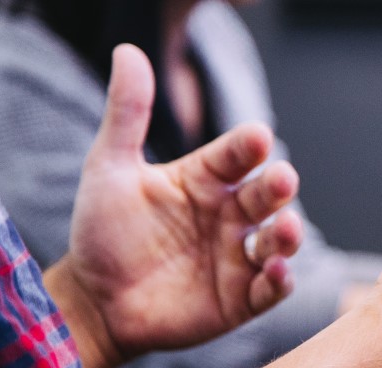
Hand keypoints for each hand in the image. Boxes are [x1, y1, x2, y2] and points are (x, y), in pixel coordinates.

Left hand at [45, 45, 302, 367]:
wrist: (93, 301)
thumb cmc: (102, 232)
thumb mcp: (109, 169)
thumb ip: (127, 114)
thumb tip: (129, 52)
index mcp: (205, 180)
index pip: (236, 156)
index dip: (248, 147)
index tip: (257, 138)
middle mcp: (229, 215)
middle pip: (266, 196)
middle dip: (278, 187)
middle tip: (282, 179)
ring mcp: (238, 257)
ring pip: (278, 240)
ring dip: (288, 235)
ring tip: (286, 229)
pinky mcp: (240, 299)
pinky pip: (270, 289)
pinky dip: (280, 281)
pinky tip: (275, 271)